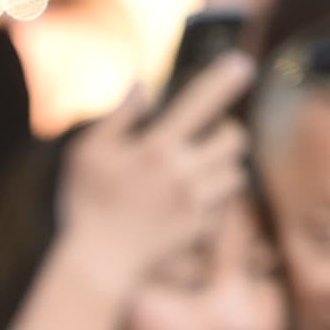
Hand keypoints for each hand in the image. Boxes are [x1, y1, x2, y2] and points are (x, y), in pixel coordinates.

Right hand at [54, 51, 251, 294]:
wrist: (98, 263)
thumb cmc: (86, 205)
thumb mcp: (88, 153)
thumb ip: (117, 116)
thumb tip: (143, 85)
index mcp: (156, 148)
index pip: (203, 100)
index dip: (227, 78)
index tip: (243, 66)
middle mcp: (182, 173)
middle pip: (234, 139)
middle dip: (228, 133)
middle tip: (213, 136)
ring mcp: (193, 204)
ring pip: (236, 175)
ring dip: (225, 169)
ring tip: (204, 172)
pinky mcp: (197, 231)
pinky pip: (224, 210)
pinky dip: (216, 205)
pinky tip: (195, 205)